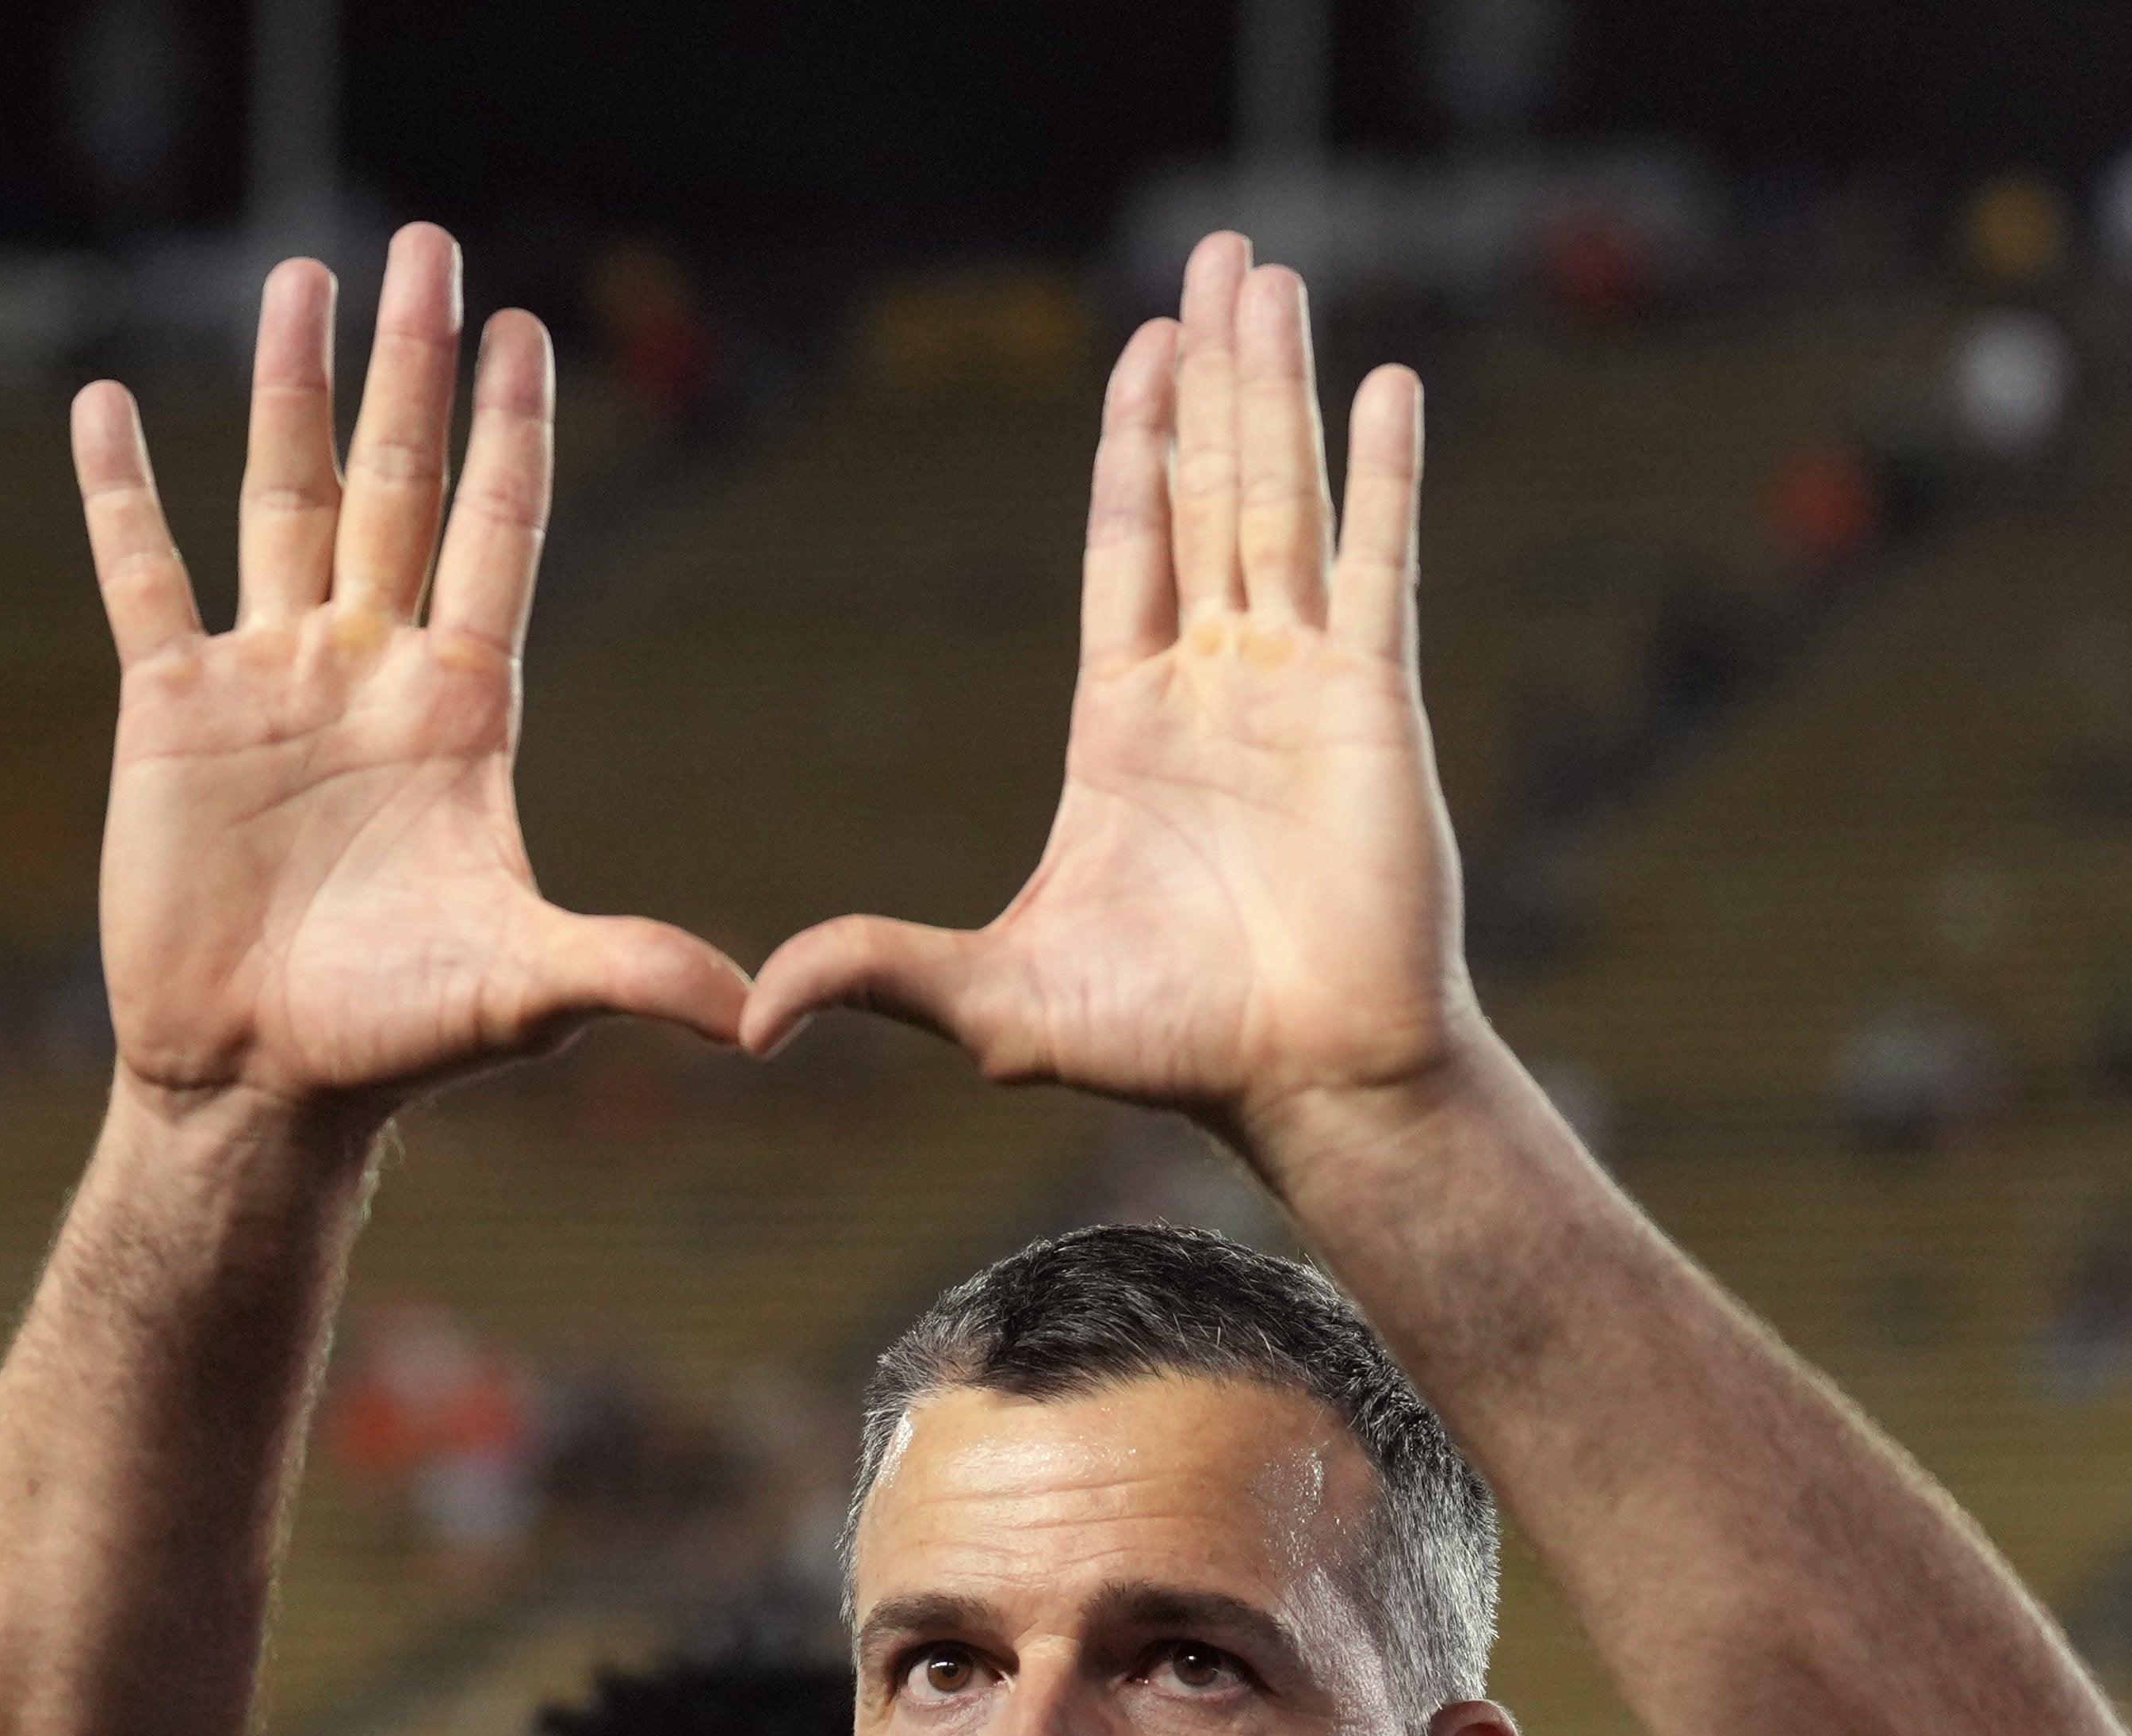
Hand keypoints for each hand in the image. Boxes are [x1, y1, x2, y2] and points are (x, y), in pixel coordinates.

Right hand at [77, 226, 745, 1116]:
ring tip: (302, 275)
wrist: (260, 1084)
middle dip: (414, 365)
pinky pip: (143, 578)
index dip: (509, 436)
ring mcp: (268, 680)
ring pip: (281, 499)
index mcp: (458, 710)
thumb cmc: (395, 1040)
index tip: (526, 333)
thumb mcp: (522, 994)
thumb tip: (748, 1010)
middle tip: (430, 244)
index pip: (493, 536)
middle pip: (395, 484)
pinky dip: (121, 495)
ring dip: (290, 389)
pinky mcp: (169, 713)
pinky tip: (106, 407)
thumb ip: (627, 971)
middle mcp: (367, 670)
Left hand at [742, 235, 1479, 1139]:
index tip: (1140, 346)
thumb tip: (744, 1015)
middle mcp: (1216, 681)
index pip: (1128, 542)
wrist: (1308, 1081)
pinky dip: (1384, 472)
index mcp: (1127, 722)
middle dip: (1211, 372)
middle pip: (1208, 486)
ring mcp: (1300, 682)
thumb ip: (877, 974)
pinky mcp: (1374, 702)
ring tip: (1273, 278)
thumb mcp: (995, 1004)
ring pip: (1282, 495)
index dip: (1132, 440)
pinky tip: (1387, 385)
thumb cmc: (1169, 1048)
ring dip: (1279, 383)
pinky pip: (1377, 560)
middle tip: (1216, 258)